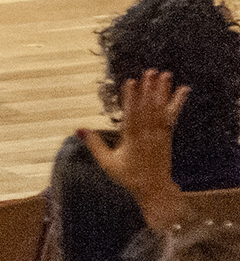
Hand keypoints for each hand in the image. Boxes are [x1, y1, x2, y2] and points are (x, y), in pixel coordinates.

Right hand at [81, 69, 189, 230]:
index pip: (132, 114)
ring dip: (163, 91)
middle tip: (151, 72)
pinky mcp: (167, 135)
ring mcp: (160, 134)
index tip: (131, 82)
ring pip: (161, 109)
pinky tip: (182, 91)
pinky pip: (171, 116)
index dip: (132, 98)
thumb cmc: (129, 177)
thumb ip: (94, 143)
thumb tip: (77, 128)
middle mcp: (148, 134)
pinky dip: (176, 103)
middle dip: (149, 89)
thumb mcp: (107, 162)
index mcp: (133, 140)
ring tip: (165, 75)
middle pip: (149, 108)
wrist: (154, 189)